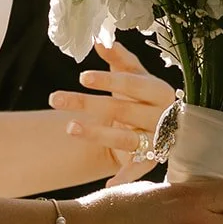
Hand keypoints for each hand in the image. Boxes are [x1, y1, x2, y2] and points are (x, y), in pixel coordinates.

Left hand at [48, 40, 175, 184]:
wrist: (167, 128)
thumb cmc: (145, 97)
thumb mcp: (135, 75)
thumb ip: (120, 58)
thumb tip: (99, 38)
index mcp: (159, 91)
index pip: (132, 84)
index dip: (107, 81)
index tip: (81, 77)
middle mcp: (161, 116)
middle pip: (121, 109)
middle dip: (86, 104)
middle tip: (54, 98)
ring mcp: (157, 140)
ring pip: (125, 137)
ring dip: (96, 134)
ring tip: (68, 128)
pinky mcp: (152, 161)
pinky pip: (138, 170)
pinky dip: (125, 178)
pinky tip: (108, 184)